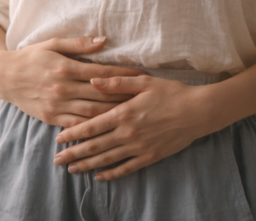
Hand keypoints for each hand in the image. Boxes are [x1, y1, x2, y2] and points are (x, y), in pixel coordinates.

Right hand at [0, 35, 146, 127]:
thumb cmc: (32, 56)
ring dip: (113, 114)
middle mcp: (62, 88)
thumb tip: (104, 40)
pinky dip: (93, 127)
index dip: (123, 74)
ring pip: (91, 112)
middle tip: (145, 97)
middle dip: (124, 97)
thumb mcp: (53, 43)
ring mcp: (56, 105)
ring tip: (133, 113)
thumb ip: (79, 43)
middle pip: (100, 95)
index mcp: (65, 68)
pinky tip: (109, 128)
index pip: (101, 72)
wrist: (4, 76)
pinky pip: (76, 125)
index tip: (143, 74)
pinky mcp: (50, 117)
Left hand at [52, 74, 215, 180]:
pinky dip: (112, 174)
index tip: (58, 139)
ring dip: (88, 165)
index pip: (92, 126)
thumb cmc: (172, 92)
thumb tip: (93, 79)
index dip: (73, 133)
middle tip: (57, 160)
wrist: (198, 111)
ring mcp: (139, 147)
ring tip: (72, 169)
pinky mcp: (150, 156)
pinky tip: (100, 177)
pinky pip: (126, 168)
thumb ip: (117, 81)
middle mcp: (128, 133)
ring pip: (107, 159)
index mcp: (124, 113)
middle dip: (74, 153)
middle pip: (95, 146)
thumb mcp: (145, 81)